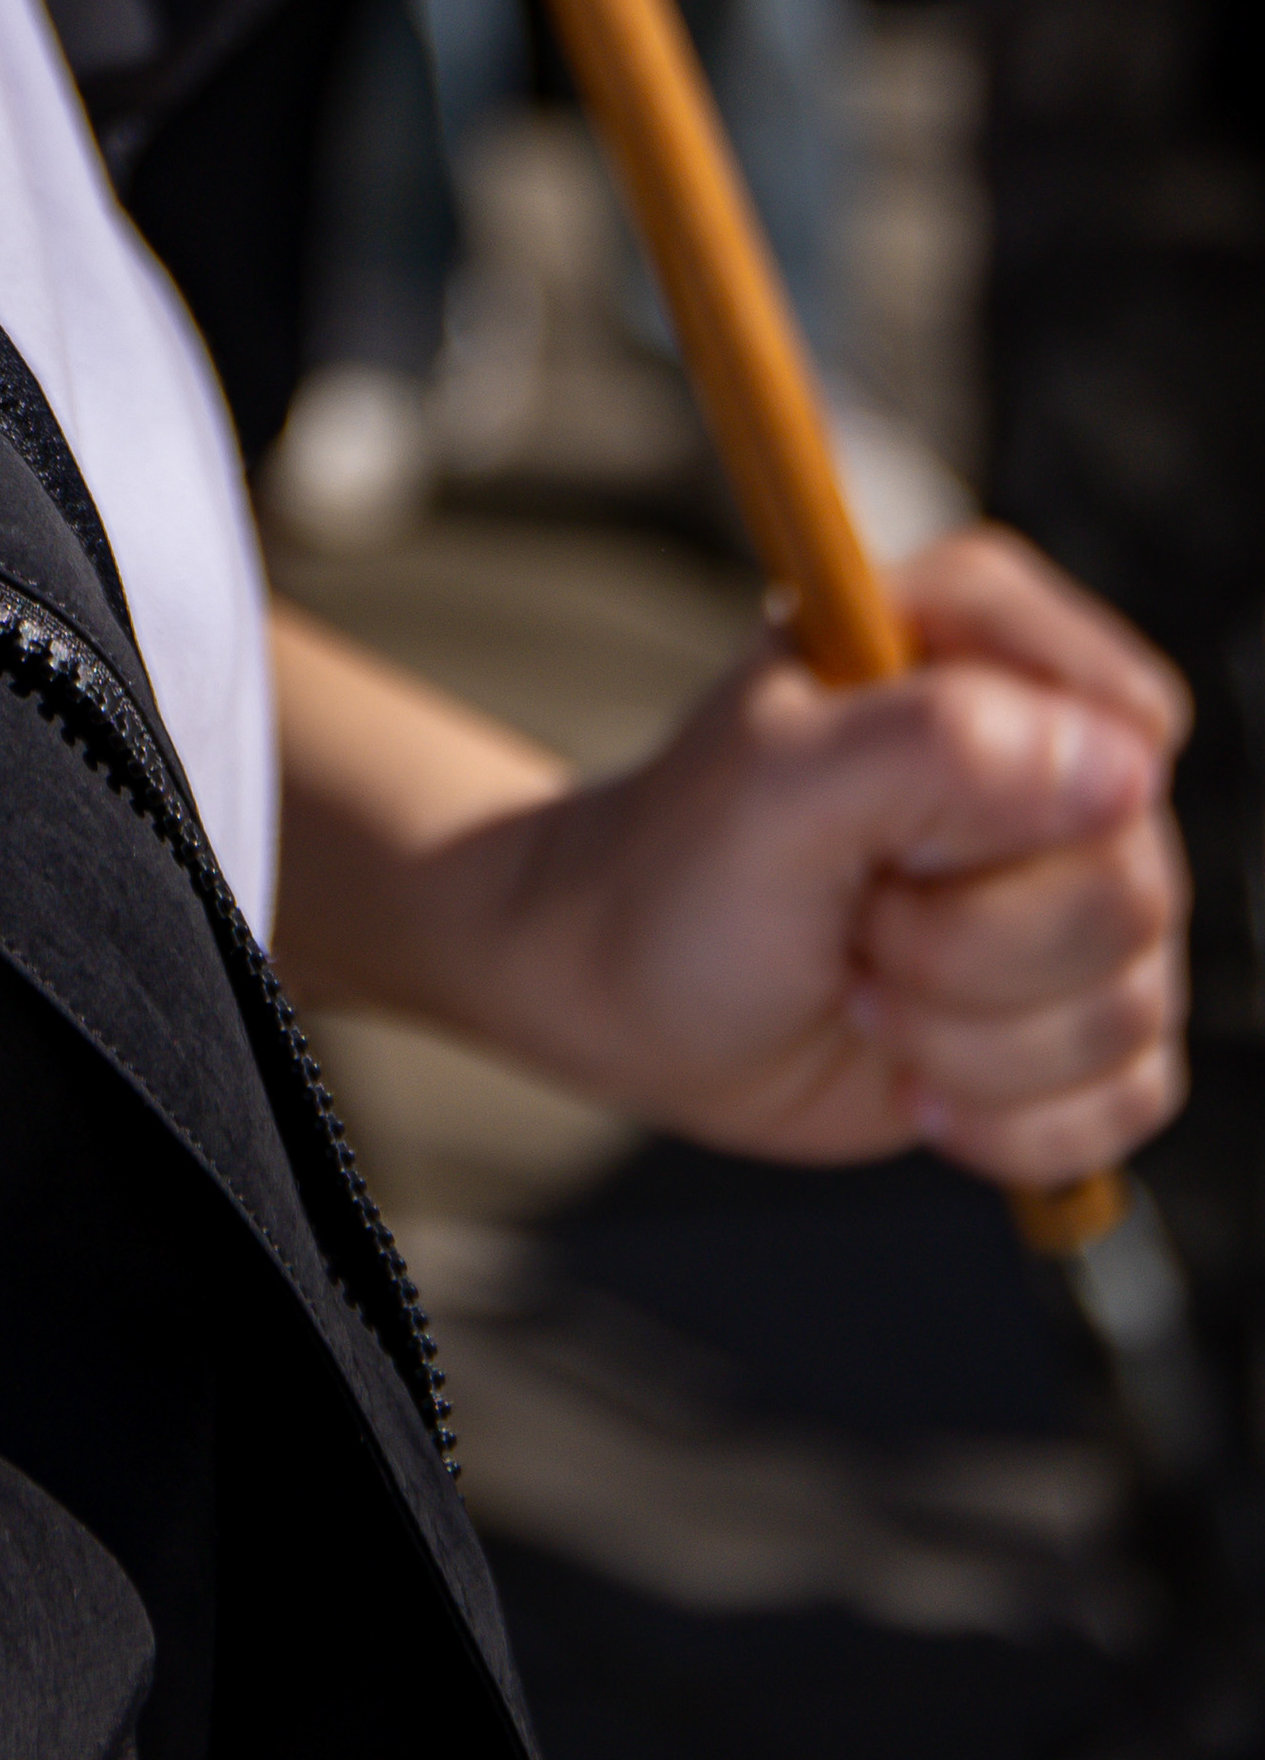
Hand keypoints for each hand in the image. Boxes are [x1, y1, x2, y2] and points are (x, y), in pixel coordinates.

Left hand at [436, 534, 1187, 1191]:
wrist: (629, 999)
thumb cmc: (680, 871)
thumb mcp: (776, 786)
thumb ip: (938, 744)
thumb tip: (1119, 765)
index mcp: (982, 640)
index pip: (1127, 717)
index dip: (1028, 811)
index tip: (903, 839)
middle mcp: (1050, 761)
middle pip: (1129, 890)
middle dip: (970, 951)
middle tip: (858, 924)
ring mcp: (1069, 892)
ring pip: (1131, 1007)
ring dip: (972, 1043)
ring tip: (864, 991)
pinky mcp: (1074, 1011)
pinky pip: (1129, 1095)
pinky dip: (1010, 1120)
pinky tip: (917, 1080)